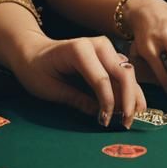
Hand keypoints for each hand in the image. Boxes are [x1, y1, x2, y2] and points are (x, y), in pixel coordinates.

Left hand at [10, 33, 145, 127]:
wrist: (33, 53)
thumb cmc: (37, 71)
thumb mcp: (50, 89)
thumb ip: (76, 100)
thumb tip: (102, 116)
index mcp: (80, 49)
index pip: (102, 79)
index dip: (108, 103)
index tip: (106, 122)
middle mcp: (97, 44)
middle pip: (123, 72)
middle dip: (128, 99)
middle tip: (127, 123)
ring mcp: (105, 48)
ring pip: (128, 72)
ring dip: (133, 95)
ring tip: (132, 118)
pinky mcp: (108, 55)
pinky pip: (123, 73)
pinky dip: (129, 90)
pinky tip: (131, 107)